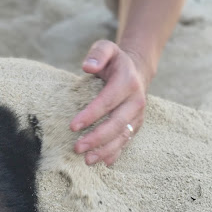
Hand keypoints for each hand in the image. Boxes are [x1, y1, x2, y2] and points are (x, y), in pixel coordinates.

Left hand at [70, 40, 150, 165]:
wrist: (136, 70)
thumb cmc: (114, 61)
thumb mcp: (106, 48)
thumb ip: (98, 54)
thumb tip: (87, 66)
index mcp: (127, 82)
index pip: (108, 101)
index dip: (91, 115)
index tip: (73, 126)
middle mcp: (136, 100)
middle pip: (117, 123)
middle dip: (96, 138)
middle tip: (77, 148)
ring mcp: (138, 115)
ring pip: (123, 136)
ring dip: (105, 150)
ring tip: (87, 160)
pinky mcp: (136, 125)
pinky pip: (127, 141)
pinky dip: (115, 153)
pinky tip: (103, 162)